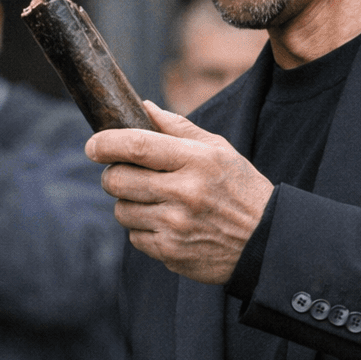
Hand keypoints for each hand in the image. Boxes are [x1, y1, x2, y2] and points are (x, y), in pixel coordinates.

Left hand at [85, 101, 273, 284]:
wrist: (267, 242)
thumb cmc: (240, 189)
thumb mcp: (219, 150)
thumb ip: (178, 128)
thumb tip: (143, 106)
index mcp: (196, 160)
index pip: (136, 146)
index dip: (106, 143)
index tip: (93, 144)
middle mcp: (184, 193)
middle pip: (118, 180)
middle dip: (113, 174)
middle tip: (123, 174)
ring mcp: (176, 225)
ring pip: (122, 210)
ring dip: (129, 203)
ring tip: (153, 201)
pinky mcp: (171, 252)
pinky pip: (134, 237)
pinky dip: (142, 229)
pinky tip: (165, 224)